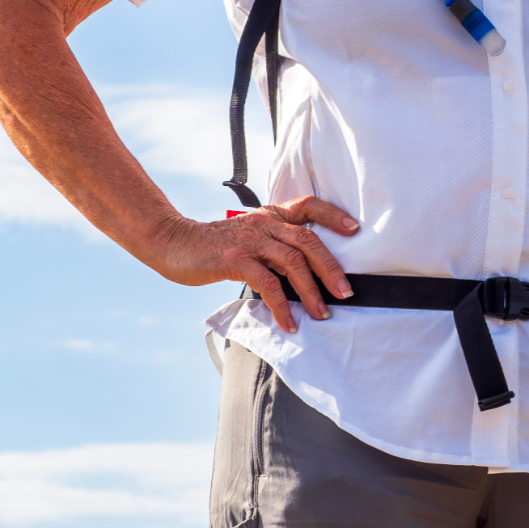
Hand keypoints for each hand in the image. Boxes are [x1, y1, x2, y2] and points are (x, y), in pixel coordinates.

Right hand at [150, 196, 358, 329]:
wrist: (173, 243)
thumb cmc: (213, 246)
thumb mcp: (248, 238)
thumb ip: (273, 247)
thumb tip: (303, 275)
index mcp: (270, 215)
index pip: (308, 205)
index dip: (333, 215)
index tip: (355, 230)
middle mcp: (264, 223)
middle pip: (308, 241)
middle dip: (331, 268)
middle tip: (346, 292)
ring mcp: (250, 240)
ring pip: (293, 262)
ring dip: (311, 291)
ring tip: (320, 313)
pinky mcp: (235, 259)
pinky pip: (267, 284)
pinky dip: (281, 306)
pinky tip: (287, 322)